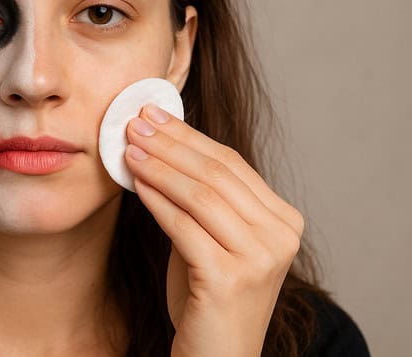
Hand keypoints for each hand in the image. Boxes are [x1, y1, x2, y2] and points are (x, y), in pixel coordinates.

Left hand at [124, 104, 303, 356]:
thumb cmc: (206, 296)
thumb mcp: (211, 237)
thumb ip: (198, 198)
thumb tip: (158, 143)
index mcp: (283, 221)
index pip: (231, 163)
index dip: (188, 135)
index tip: (154, 114)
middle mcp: (280, 237)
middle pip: (217, 173)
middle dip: (170, 142)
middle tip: (134, 122)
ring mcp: (260, 259)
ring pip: (201, 194)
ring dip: (159, 166)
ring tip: (128, 147)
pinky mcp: (229, 279)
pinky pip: (183, 226)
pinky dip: (156, 199)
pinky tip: (135, 182)